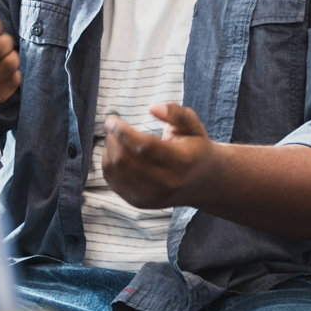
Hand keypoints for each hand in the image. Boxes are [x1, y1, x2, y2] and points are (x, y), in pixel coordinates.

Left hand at [102, 103, 218, 208]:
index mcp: (181, 161)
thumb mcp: (193, 125)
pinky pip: (112, 181)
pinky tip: (118, 154)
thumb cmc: (194, 148)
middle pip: (125, 160)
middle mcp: (166, 182)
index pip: (144, 147)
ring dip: (109, 150)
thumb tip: (152, 107)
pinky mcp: (139, 202)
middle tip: (114, 127)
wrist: (201, 183)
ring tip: (116, 139)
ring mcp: (151, 196)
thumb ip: (176, 112)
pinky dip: (109, 164)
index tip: (111, 120)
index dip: (123, 132)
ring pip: (115, 171)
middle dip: (113, 140)